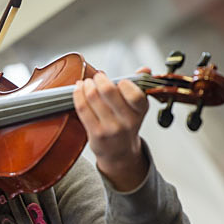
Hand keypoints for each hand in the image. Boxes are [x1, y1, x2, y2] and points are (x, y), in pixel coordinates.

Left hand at [73, 68, 150, 190]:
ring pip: (93, 98)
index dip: (123, 83)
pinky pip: (82, 109)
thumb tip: (145, 69)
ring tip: (86, 83)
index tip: (118, 81)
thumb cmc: (126, 126)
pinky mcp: (95, 133)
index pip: (135, 94)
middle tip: (97, 77)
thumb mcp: (138, 108)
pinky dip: (78, 95)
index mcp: (140, 111)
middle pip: (108, 92)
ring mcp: (110, 128)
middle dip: (99, 79)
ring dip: (86, 85)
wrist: (119, 153)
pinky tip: (78, 90)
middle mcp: (127, 121)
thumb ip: (140, 87)